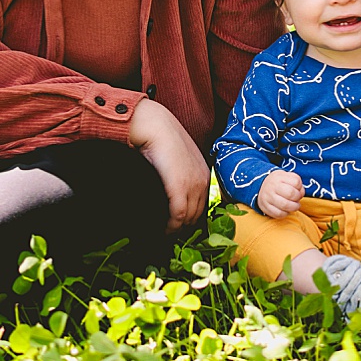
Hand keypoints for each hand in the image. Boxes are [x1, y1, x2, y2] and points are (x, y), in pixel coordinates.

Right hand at [127, 98, 210, 232]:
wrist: (155, 126)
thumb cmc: (161, 139)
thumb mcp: (178, 158)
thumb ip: (179, 173)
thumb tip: (170, 187)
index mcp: (204, 174)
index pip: (202, 206)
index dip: (190, 219)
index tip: (177, 227)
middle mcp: (202, 181)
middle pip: (197, 215)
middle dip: (184, 227)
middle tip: (168, 234)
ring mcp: (193, 185)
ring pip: (188, 218)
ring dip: (176, 229)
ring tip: (164, 234)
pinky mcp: (179, 188)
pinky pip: (178, 216)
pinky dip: (171, 226)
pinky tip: (163, 230)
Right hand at [257, 170, 303, 217]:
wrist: (261, 187)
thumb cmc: (279, 183)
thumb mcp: (287, 177)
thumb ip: (297, 183)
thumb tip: (301, 194)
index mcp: (279, 177)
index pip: (296, 182)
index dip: (300, 188)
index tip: (298, 190)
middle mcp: (272, 186)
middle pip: (291, 193)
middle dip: (297, 198)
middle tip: (297, 200)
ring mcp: (267, 197)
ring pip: (285, 205)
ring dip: (294, 207)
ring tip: (294, 206)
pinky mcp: (265, 207)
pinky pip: (278, 214)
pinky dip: (285, 214)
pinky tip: (286, 210)